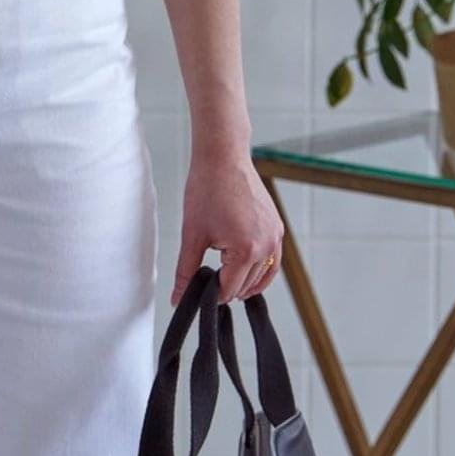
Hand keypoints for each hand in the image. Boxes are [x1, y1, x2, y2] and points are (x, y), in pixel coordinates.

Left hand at [169, 143, 284, 305]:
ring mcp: (275, 236)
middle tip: (206, 279)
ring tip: (222, 274)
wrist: (222, 157)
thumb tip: (178, 298)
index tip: (199, 289)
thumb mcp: (192, 234)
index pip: (230, 290)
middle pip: (246, 286)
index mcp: (246, 250)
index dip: (212, 294)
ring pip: (261, 276)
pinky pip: (273, 260)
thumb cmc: (208, 187)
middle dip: (226, 286)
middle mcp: (267, 245)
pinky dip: (260, 270)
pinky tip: (244, 269)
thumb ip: (186, 271)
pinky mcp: (277, 227)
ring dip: (244, 280)